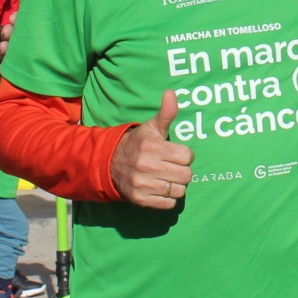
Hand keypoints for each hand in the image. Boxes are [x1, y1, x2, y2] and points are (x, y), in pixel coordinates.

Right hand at [110, 91, 191, 208]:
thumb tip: (171, 93)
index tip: (175, 153)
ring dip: (176, 185)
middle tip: (172, 166)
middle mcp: (146, 166)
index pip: (187, 156)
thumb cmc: (138, 144)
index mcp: (152, 147)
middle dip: (182, 170)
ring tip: (167, 177)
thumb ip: (166, 113)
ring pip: (179, 190)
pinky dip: (168, 198)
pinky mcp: (140, 200)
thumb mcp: (151, 127)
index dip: (184, 155)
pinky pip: (169, 204)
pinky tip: (160, 188)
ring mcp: (143, 184)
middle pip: (186, 175)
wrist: (110, 164)